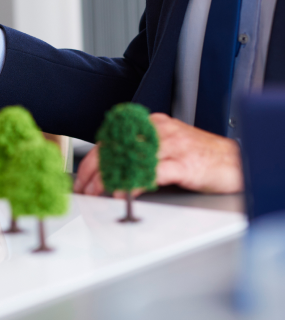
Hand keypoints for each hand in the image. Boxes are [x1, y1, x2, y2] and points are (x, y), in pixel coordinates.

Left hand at [73, 113, 242, 195]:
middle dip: (96, 170)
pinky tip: (123, 193)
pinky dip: (134, 183)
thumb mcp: (166, 148)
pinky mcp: (184, 163)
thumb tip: (112, 172)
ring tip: (97, 192)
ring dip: (110, 177)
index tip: (83, 178)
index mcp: (152, 125)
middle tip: (85, 189)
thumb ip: (142, 154)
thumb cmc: (201, 157)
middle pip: (117, 147)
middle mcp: (159, 131)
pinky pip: (152, 172)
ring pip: (131, 158)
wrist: (237, 161)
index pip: (113, 139)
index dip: (94, 160)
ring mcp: (172, 145)